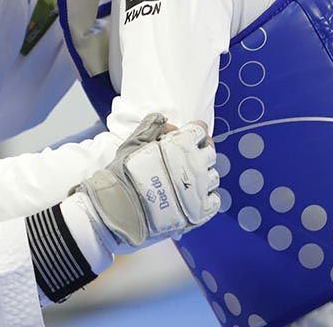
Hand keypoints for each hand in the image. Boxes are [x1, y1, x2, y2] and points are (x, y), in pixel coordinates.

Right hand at [74, 113, 218, 249]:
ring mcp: (198, 190)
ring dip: (204, 174)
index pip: (199, 131)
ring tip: (188, 178)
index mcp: (181, 146)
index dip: (194, 131)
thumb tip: (165, 121)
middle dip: (200, 151)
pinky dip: (207, 196)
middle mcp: (195, 166)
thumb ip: (151, 126)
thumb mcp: (132, 143)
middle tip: (187, 157)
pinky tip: (193, 196)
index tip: (190, 134)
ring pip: (213, 177)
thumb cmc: (122, 175)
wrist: (118, 209)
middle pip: (210, 153)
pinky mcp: (198, 212)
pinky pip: (214, 201)